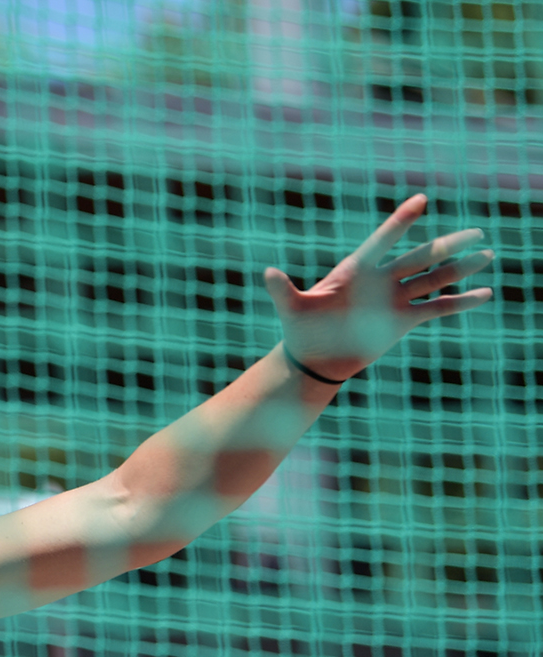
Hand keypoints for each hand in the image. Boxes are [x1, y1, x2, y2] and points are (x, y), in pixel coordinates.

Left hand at [263, 194, 493, 380]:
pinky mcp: (401, 320)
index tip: (421, 200)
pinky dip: (459, 302)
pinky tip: (484, 294)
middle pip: (418, 258)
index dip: (400, 222)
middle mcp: (379, 282)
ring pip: (433, 279)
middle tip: (476, 230)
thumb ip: (283, 289)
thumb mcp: (291, 308)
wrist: (313, 358)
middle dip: (447, 245)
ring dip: (460, 268)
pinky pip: (436, 309)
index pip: (381, 241)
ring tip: (487, 254)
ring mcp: (393, 299)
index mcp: (355, 271)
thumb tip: (267, 273)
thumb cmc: (300, 330)